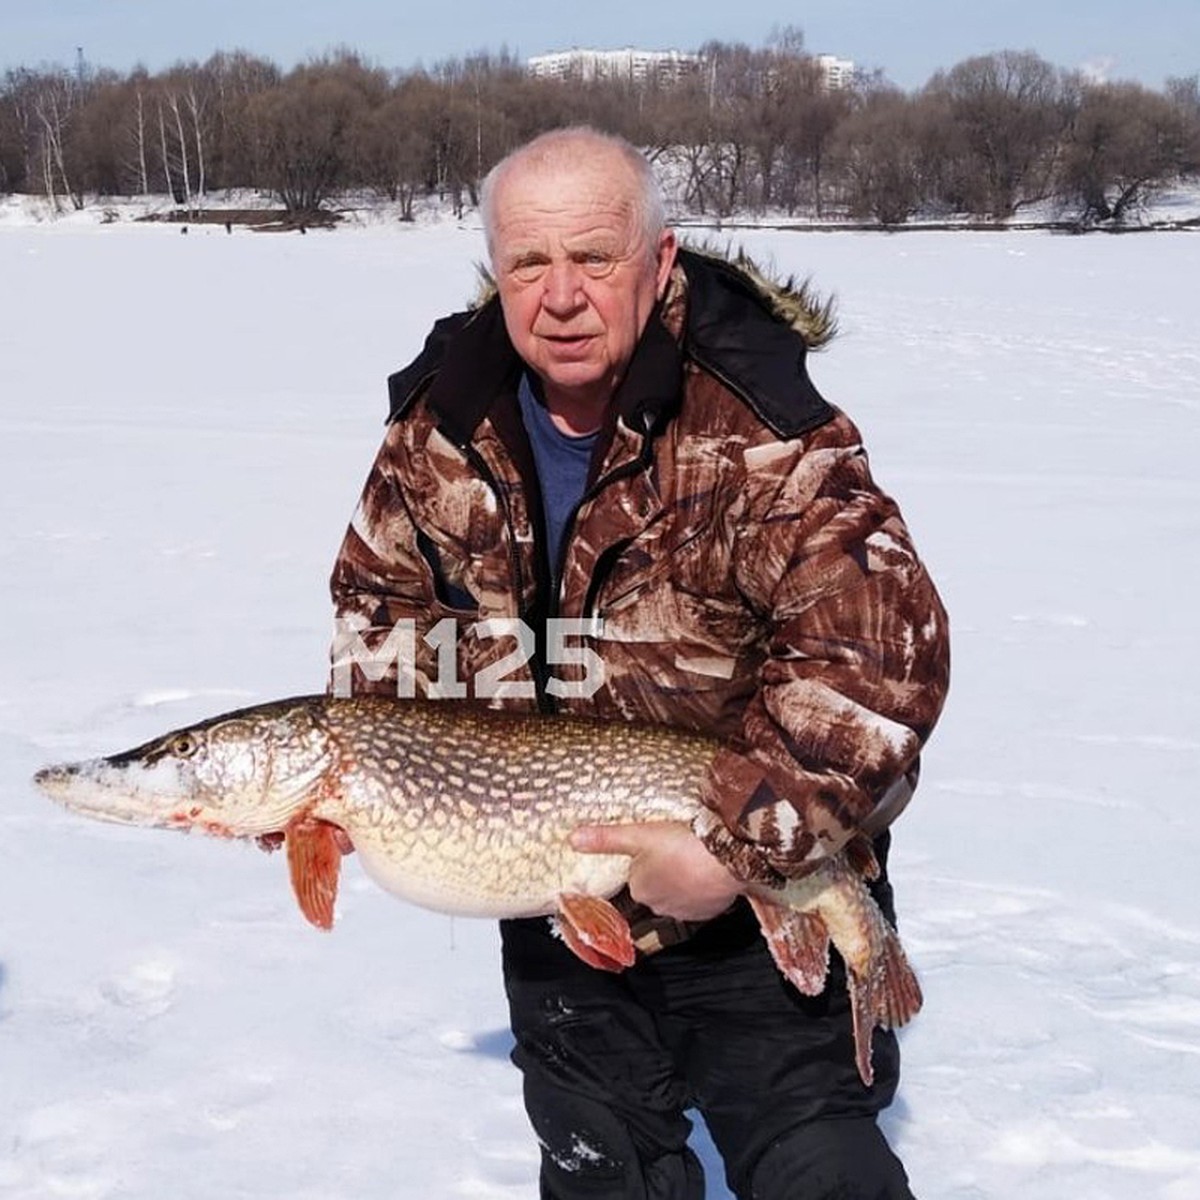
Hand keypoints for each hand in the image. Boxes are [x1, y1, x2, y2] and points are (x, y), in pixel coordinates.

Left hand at [569, 821, 741, 921]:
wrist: (726, 858)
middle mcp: (660, 906)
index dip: (647, 859)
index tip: (658, 846)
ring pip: (679, 894)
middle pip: (657, 887)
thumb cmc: (681, 845)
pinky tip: (709, 871)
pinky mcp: (710, 911)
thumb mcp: (638, 835)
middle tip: (677, 848)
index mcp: (640, 888)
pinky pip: (701, 900)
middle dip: (665, 872)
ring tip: (693, 857)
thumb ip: (605, 839)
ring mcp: (686, 911)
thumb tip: (573, 840)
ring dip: (684, 880)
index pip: (637, 876)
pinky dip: (703, 888)